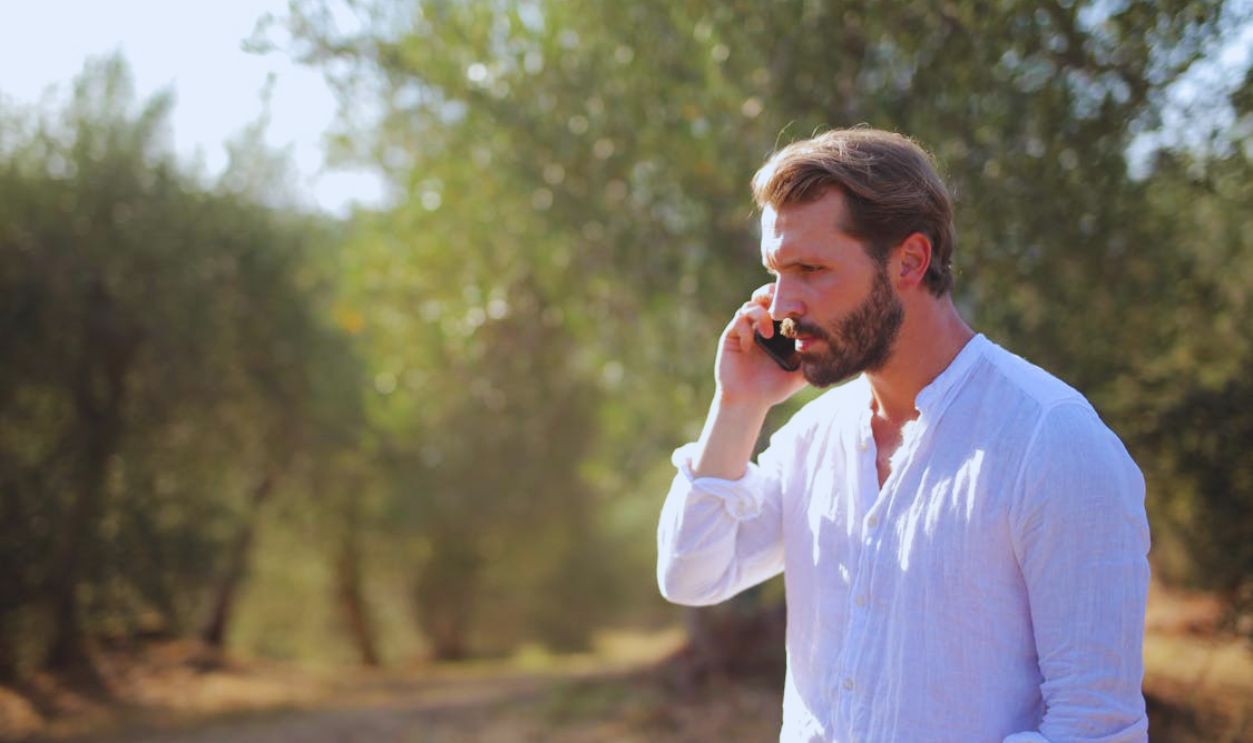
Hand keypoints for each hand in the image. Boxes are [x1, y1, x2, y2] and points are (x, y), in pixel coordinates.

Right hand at [714, 283, 806, 408]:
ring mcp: (744, 331)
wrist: (748, 402)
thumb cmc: (773, 389)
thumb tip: (835, 351)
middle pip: (764, 296)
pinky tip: (750, 347)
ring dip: (760, 315)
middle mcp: (759, 326)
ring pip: (750, 305)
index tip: (803, 309)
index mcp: (777, 331)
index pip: (782, 304)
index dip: (791, 300)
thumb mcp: (799, 375)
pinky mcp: (731, 337)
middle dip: (772, 294)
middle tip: (783, 306)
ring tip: (768, 334)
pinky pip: (737, 321)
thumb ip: (812, 361)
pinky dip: (745, 328)